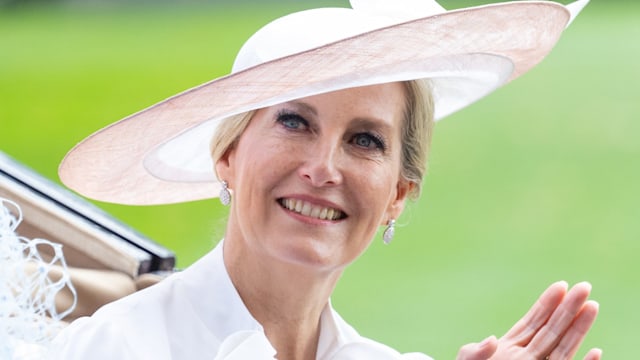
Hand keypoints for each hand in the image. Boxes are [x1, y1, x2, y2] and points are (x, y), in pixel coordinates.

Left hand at [457, 281, 600, 359]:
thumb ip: (476, 352)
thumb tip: (492, 340)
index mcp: (509, 348)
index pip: (533, 321)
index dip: (546, 303)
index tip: (560, 285)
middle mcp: (527, 357)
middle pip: (552, 329)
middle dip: (568, 308)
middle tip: (584, 286)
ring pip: (563, 348)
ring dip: (579, 329)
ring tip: (592, 306)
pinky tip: (597, 351)